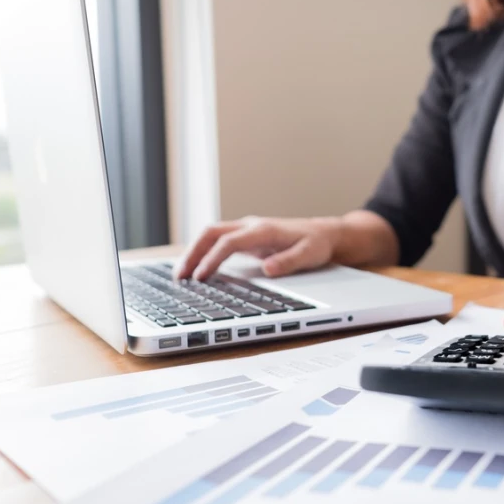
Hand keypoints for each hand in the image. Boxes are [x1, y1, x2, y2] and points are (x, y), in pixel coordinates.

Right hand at [173, 216, 341, 280]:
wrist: (324, 233)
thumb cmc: (316, 244)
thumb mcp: (309, 255)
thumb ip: (288, 262)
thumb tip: (267, 269)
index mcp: (263, 230)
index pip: (228, 242)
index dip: (212, 259)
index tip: (201, 277)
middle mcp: (250, 226)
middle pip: (211, 233)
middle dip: (192, 253)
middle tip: (179, 277)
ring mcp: (246, 230)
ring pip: (211, 235)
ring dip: (194, 252)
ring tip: (180, 275)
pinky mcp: (246, 237)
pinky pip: (218, 241)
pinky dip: (203, 253)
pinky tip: (196, 269)